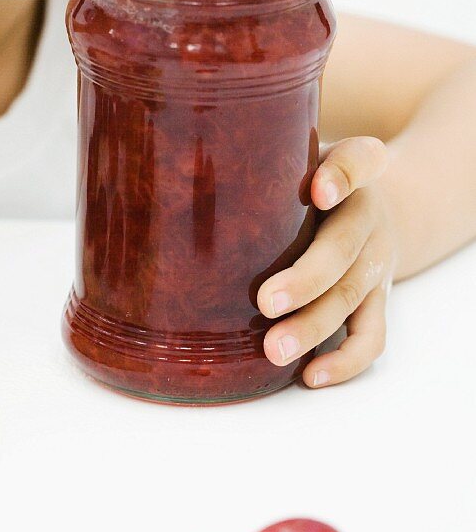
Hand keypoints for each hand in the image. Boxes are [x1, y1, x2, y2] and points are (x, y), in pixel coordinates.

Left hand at [257, 137, 397, 387]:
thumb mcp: (291, 156)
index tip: (319, 190)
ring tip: (273, 349)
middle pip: (345, 246)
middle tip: (265, 301)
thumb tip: (154, 174)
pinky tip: (310, 375)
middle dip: (307, 278)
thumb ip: (251, 157)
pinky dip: (345, 361)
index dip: (343, 175)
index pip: (359, 159)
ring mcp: (377, 258)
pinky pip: (371, 336)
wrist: (372, 207)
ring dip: (313, 326)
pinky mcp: (378, 298)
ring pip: (351, 296)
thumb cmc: (305, 181)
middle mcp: (369, 212)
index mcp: (352, 169)